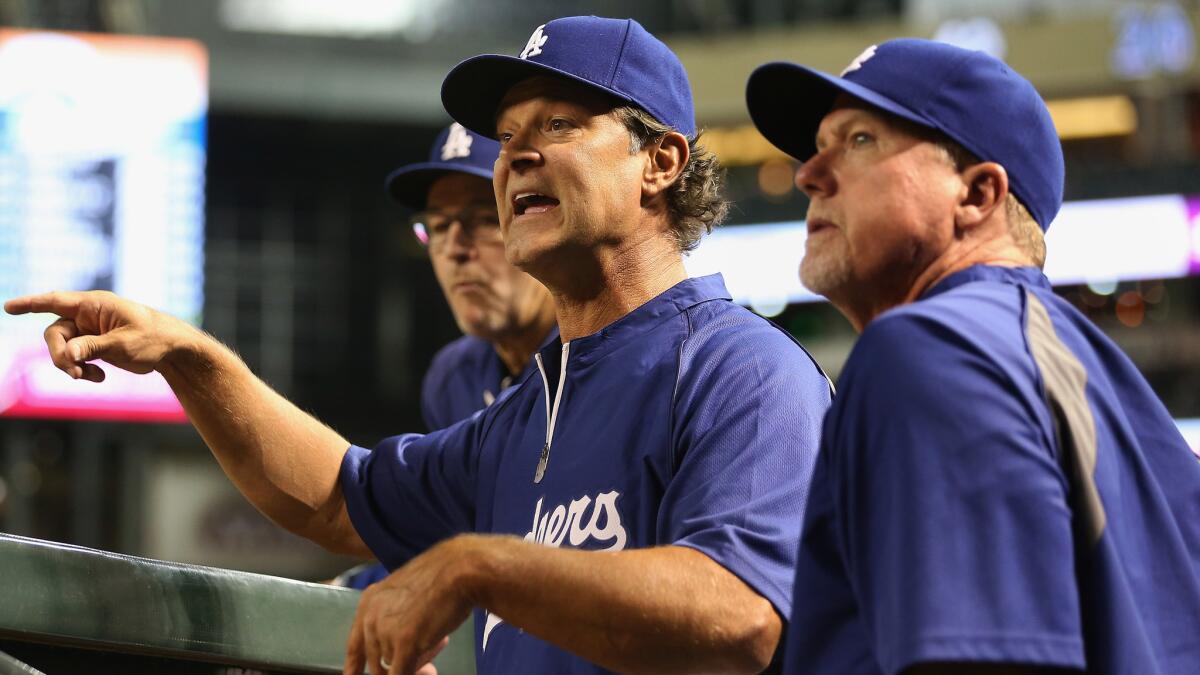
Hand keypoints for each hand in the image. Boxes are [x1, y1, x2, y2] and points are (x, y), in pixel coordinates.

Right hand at [4, 290, 194, 381]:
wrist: (172, 350)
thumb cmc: (154, 339)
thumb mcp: (124, 344)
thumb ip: (93, 347)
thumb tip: (67, 354)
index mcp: (95, 304)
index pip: (55, 301)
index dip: (30, 303)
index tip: (8, 307)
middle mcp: (88, 315)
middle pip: (55, 333)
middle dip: (59, 355)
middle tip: (74, 373)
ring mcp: (89, 331)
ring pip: (63, 349)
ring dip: (71, 366)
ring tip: (91, 377)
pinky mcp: (93, 346)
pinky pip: (74, 359)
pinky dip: (81, 370)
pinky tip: (99, 378)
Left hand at [343, 536, 483, 674]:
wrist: (459, 570)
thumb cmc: (442, 578)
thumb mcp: (407, 594)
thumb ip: (395, 618)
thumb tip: (396, 650)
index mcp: (369, 603)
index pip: (355, 645)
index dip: (354, 666)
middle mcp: (371, 618)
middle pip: (375, 661)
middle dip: (398, 665)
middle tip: (429, 660)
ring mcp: (385, 632)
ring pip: (393, 668)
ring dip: (417, 662)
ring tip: (440, 642)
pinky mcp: (404, 644)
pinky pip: (402, 674)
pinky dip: (415, 674)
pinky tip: (430, 671)